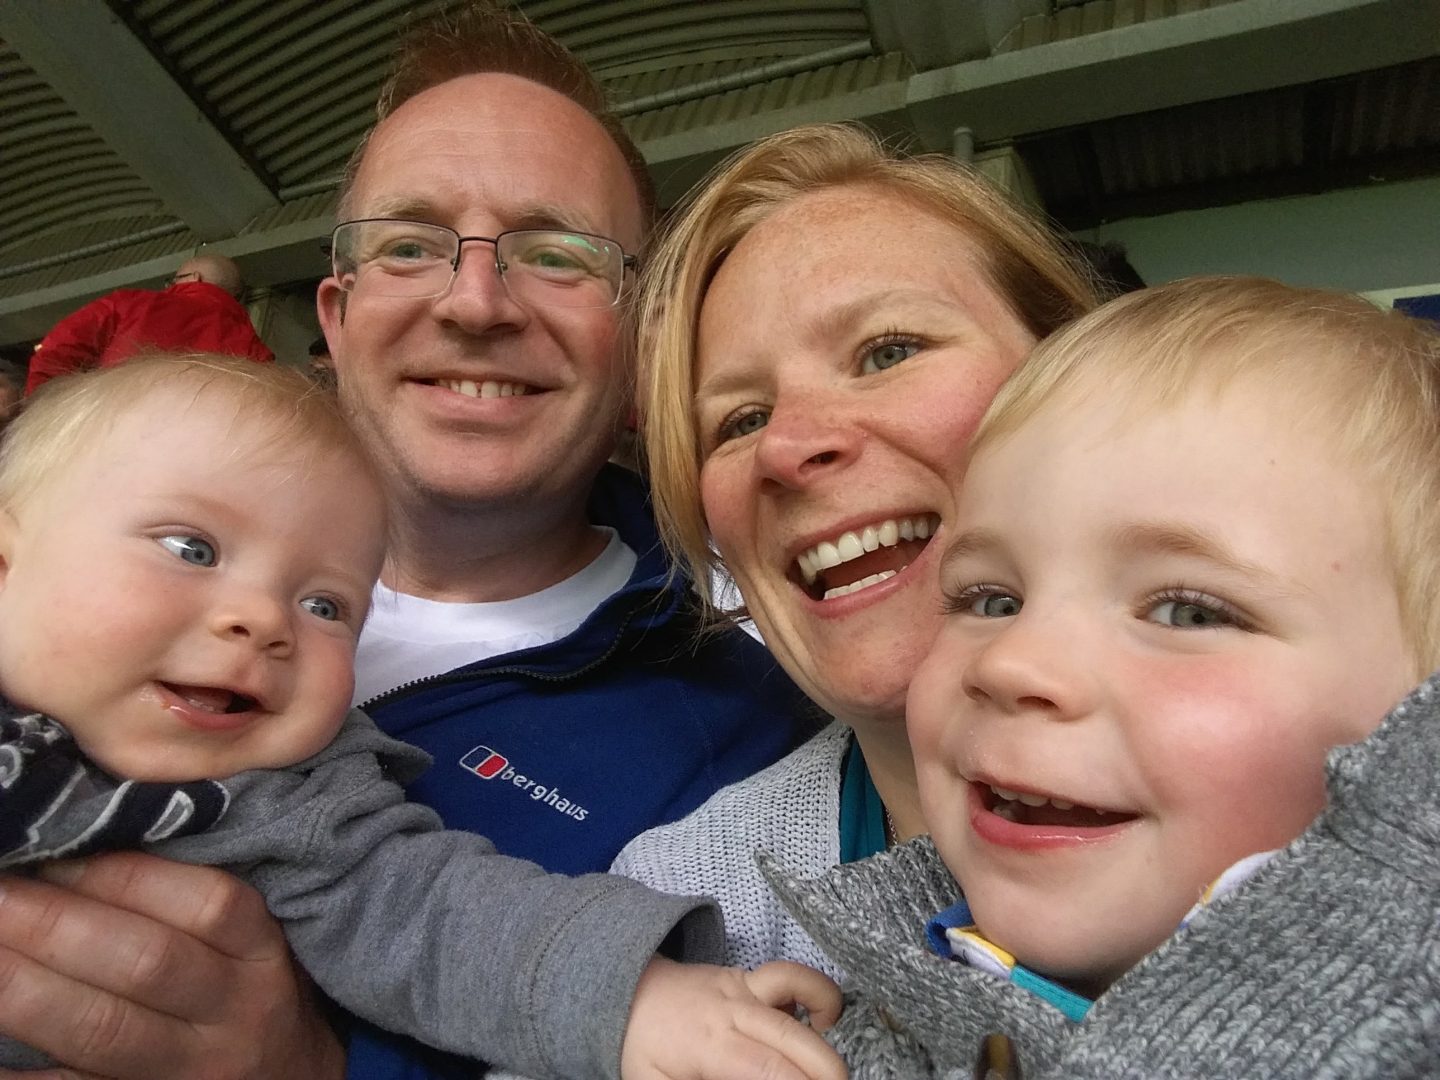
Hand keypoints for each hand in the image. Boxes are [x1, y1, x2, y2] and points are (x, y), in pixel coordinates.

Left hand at [0, 852, 343, 1079]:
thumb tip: (83, 844)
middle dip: (56, 922)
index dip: (125, 874)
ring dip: (24, 986)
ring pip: (101, 1030)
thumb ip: (185, 896)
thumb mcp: (246, 939)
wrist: (282, 1078)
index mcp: (260, 952)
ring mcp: (187, 1068)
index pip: (207, 904)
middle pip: (146, 963)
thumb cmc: (246, 988)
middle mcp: (232, 1011)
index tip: (57, 850)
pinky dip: (19, 1065)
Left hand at [620, 957, 845, 1079]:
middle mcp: (732, 1010)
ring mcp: (744, 987)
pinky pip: (794, 975)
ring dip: (827, 1032)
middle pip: (794, 1038)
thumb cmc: (644, 1050)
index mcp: (708, 1043)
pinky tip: (820, 1026)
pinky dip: (817, 995)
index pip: (768, 1069)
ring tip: (832, 1071)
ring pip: (801, 994)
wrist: (627, 993)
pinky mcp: (752, 976)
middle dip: (827, 1072)